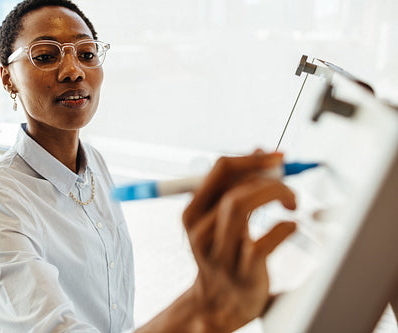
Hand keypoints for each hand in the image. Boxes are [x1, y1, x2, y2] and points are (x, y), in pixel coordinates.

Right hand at [182, 152, 296, 331]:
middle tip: (287, 181)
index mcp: (192, 213)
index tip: (277, 156)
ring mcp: (220, 253)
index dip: (252, 158)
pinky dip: (285, 227)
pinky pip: (265, 240)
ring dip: (275, 195)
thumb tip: (260, 150)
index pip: (219, 170)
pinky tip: (290, 226)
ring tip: (291, 201)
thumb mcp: (218, 218)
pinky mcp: (243, 271)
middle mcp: (200, 231)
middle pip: (232, 188)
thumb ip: (235, 186)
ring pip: (241, 207)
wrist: (217, 302)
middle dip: (267, 178)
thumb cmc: (223, 253)